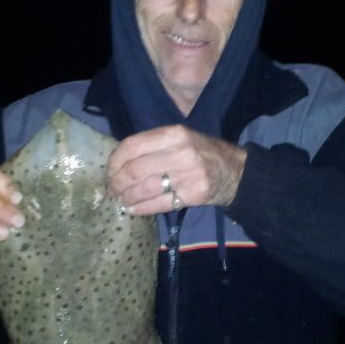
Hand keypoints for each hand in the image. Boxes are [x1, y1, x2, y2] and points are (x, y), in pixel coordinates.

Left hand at [107, 125, 246, 215]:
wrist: (235, 172)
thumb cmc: (201, 153)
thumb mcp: (180, 139)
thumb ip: (153, 145)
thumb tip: (118, 161)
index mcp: (174, 134)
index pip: (132, 146)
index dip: (114, 161)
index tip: (109, 172)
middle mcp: (180, 152)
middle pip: (134, 170)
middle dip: (117, 183)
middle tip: (112, 190)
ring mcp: (188, 174)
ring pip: (144, 189)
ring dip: (127, 198)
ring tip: (121, 201)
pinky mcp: (193, 194)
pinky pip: (158, 204)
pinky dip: (141, 208)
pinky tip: (133, 209)